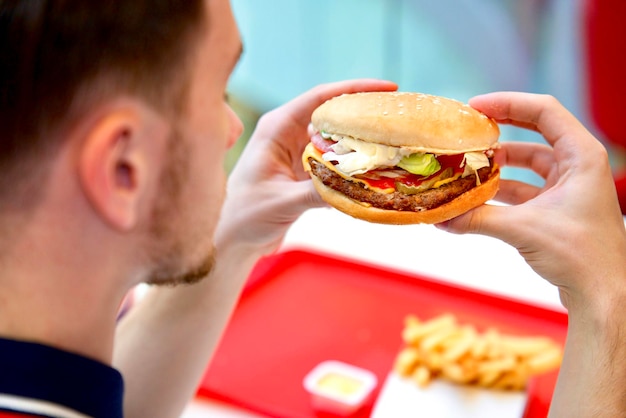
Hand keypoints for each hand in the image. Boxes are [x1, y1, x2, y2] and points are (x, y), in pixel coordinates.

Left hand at [217, 79, 397, 253]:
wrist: (233, 239)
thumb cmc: (244, 216)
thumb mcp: (281, 201)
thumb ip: (315, 192)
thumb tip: (355, 186)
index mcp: (276, 128)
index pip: (320, 98)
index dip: (354, 90)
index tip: (386, 88)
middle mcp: (288, 135)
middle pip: (334, 115)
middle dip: (364, 114)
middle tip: (398, 117)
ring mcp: (298, 153)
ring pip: (337, 139)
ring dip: (361, 142)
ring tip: (394, 142)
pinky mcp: (305, 172)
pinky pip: (336, 162)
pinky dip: (353, 165)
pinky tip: (375, 170)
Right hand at [439, 92, 625, 310]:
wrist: (603, 294)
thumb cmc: (581, 255)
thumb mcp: (523, 230)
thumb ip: (478, 219)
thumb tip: (439, 217)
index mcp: (582, 155)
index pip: (544, 111)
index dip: (508, 102)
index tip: (474, 107)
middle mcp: (578, 166)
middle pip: (534, 133)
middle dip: (499, 131)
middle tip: (467, 131)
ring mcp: (569, 187)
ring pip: (527, 165)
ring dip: (497, 166)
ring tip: (466, 167)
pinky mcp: (559, 208)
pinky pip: (524, 190)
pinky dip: (500, 193)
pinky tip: (475, 200)